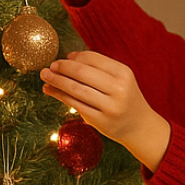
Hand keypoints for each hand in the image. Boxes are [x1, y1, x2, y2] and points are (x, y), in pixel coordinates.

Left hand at [40, 52, 170, 171]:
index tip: (62, 59)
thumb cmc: (125, 99)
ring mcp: (110, 106)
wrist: (139, 127)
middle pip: (81, 72)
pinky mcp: (100, 121)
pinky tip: (50, 90)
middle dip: (61, 67)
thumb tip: (68, 58)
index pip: (92, 58)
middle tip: (50, 66)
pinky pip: (75, 104)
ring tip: (45, 76)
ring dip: (56, 80)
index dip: (74, 57)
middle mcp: (118, 89)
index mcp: (123, 73)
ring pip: (75, 88)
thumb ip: (99, 68)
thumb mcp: (120, 80)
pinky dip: (59, 95)